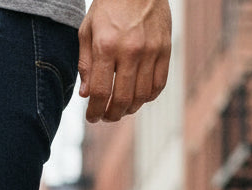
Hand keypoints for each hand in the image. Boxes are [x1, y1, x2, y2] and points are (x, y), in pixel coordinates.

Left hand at [78, 0, 171, 122]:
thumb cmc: (109, 6)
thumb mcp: (88, 30)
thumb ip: (85, 64)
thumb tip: (86, 95)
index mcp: (106, 46)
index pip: (100, 92)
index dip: (95, 112)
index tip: (92, 117)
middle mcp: (130, 50)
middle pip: (122, 99)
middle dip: (111, 115)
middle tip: (106, 117)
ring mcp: (151, 50)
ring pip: (141, 96)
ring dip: (129, 109)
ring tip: (121, 109)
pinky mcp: (165, 49)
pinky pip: (159, 85)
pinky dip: (148, 98)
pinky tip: (138, 97)